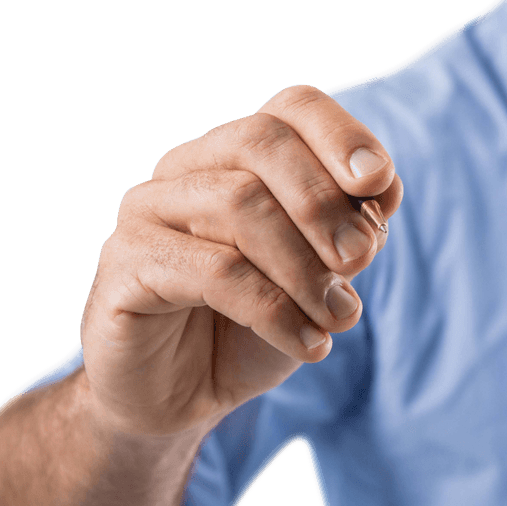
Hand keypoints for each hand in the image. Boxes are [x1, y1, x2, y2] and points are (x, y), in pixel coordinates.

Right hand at [79, 85, 401, 436]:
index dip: (340, 134)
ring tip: (339, 317)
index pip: (289, 108)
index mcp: (235, 157)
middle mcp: (186, 169)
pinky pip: (214, 272)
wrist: (184, 397)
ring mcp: (147, 212)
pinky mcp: (125, 267)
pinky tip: (308, 343)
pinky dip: (275, 310)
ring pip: (239, 204)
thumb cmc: (255, 326)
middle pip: (260, 141)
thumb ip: (349, 230)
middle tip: (360, 259)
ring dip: (305, 267)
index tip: (379, 183)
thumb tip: (381, 191)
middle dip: (324, 201)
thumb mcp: (321, 278)